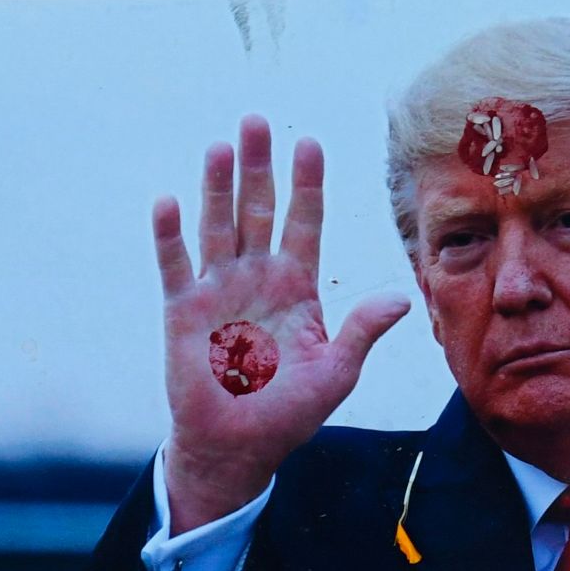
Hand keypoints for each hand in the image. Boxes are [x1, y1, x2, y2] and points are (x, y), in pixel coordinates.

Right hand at [154, 116, 411, 532]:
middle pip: (258, 210)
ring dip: (217, 188)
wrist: (236, 448)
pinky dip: (170, 235)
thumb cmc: (288, 415)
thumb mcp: (336, 374)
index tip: (309, 144)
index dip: (307, 184)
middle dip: (258, 167)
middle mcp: (256, 278)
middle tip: (256, 122)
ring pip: (218, 226)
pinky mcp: (182, 311)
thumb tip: (399, 297)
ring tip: (220, 147)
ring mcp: (218, 290)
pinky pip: (176, 265)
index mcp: (295, 287)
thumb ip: (362, 331)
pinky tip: (170, 201)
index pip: (304, 222)